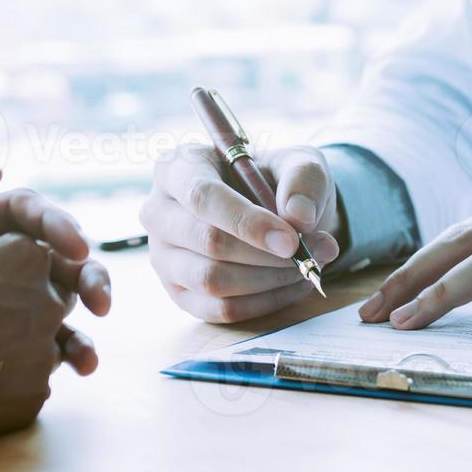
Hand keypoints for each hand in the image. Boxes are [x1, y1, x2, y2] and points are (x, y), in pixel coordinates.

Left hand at [0, 154, 109, 371]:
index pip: (29, 216)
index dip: (62, 228)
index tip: (77, 248)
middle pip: (51, 267)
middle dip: (87, 281)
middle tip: (101, 302)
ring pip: (44, 317)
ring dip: (75, 334)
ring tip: (88, 358)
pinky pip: (20, 358)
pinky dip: (47, 368)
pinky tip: (59, 380)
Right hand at [0, 201, 81, 451]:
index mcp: (27, 259)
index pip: (33, 248)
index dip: (5, 253)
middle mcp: (47, 307)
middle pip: (49, 295)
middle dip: (26, 297)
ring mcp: (42, 359)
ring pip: (42, 344)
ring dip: (19, 342)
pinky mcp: (30, 403)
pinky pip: (27, 386)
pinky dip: (7, 382)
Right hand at [141, 143, 341, 322]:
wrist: (271, 209)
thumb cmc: (275, 179)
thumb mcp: (296, 162)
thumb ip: (302, 179)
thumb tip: (299, 217)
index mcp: (177, 168)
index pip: (203, 197)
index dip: (247, 221)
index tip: (291, 240)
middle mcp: (159, 212)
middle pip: (208, 242)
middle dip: (266, 254)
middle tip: (311, 253)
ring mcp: (164, 256)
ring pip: (212, 280)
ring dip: (268, 279)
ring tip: (306, 266)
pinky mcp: (179, 292)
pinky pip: (221, 309)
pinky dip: (264, 302)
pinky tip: (293, 285)